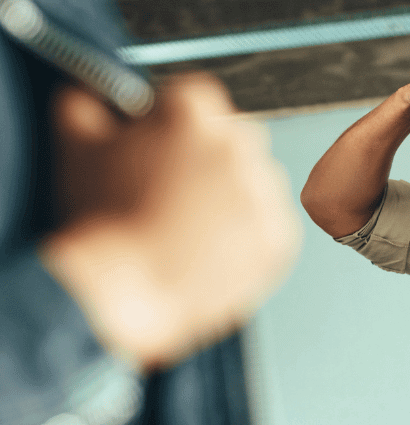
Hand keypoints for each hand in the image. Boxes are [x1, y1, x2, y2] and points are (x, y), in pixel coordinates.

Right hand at [40, 73, 301, 370]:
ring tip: (191, 233)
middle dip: (207, 166)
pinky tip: (213, 252)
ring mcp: (265, 191)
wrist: (126, 289)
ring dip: (232, 203)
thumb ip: (89, 108)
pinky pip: (270, 230)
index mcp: (195, 108)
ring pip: (255, 187)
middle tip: (175, 200)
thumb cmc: (103, 222)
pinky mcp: (280, 236)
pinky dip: (249, 241)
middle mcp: (241, 142)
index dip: (173, 134)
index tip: (162, 157)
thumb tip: (94, 101)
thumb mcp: (79, 148)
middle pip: (232, 144)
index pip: (195, 106)